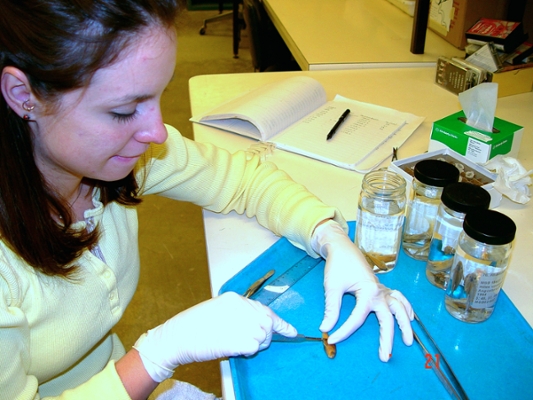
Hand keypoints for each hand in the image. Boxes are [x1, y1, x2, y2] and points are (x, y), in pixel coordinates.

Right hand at [133, 292, 295, 381]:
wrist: (178, 336)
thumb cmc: (194, 326)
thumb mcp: (217, 310)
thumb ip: (238, 314)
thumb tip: (255, 325)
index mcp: (235, 299)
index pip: (265, 310)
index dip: (280, 323)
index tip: (293, 331)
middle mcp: (242, 308)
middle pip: (267, 324)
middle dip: (265, 336)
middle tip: (250, 342)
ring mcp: (242, 323)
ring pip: (262, 337)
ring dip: (254, 344)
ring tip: (235, 342)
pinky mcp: (240, 339)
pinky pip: (254, 348)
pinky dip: (247, 351)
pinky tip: (234, 348)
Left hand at [311, 220, 413, 361]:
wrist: (342, 248)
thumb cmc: (338, 265)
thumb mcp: (332, 287)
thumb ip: (331, 309)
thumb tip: (326, 328)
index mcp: (368, 291)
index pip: (357, 318)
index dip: (344, 331)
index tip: (332, 339)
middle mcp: (379, 292)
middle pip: (387, 318)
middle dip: (387, 339)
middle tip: (384, 357)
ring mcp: (382, 290)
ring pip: (399, 308)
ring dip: (405, 325)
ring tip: (407, 341)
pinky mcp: (382, 288)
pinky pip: (399, 299)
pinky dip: (406, 308)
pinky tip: (410, 318)